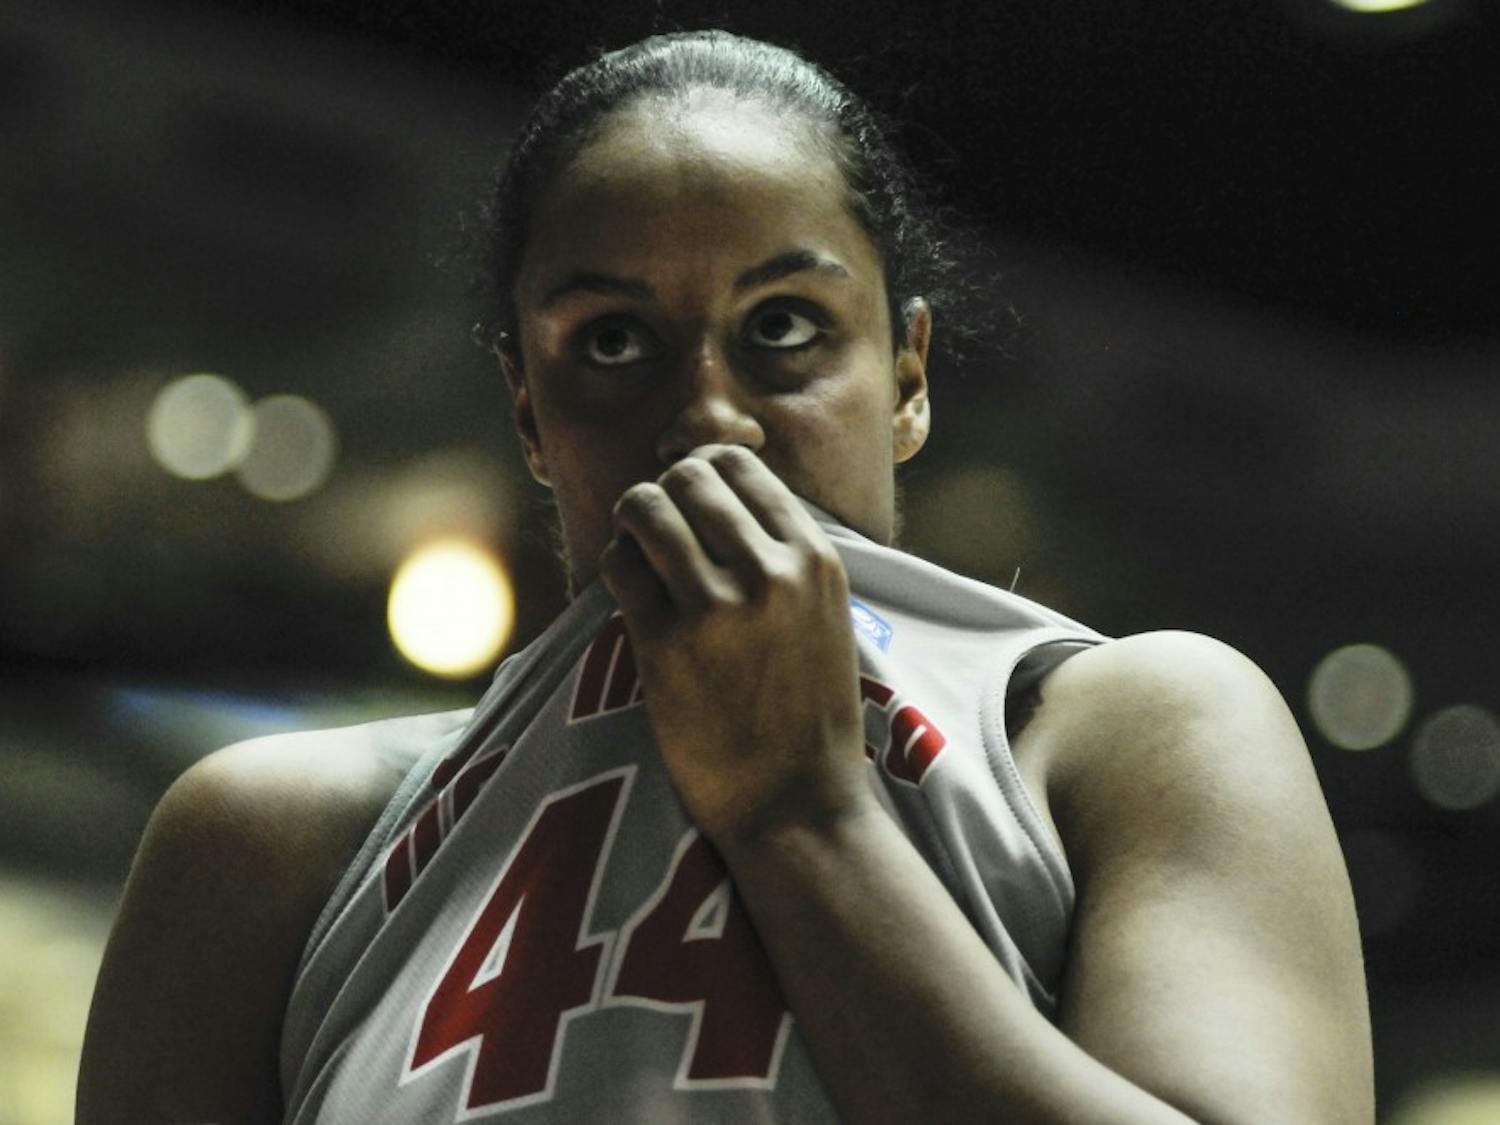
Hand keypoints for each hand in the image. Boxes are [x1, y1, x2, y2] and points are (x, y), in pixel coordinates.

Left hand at [598, 444, 870, 846]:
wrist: (795, 804)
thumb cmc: (810, 714)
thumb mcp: (827, 615)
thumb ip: (787, 555)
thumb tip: (727, 496)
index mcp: (815, 559)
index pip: (740, 466)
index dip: (702, 472)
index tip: (691, 499)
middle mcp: (770, 572)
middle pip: (688, 477)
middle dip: (664, 492)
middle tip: (658, 526)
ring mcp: (716, 607)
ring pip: (646, 508)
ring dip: (631, 520)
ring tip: (637, 548)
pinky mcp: (665, 644)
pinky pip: (619, 566)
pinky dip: (617, 566)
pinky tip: (630, 592)